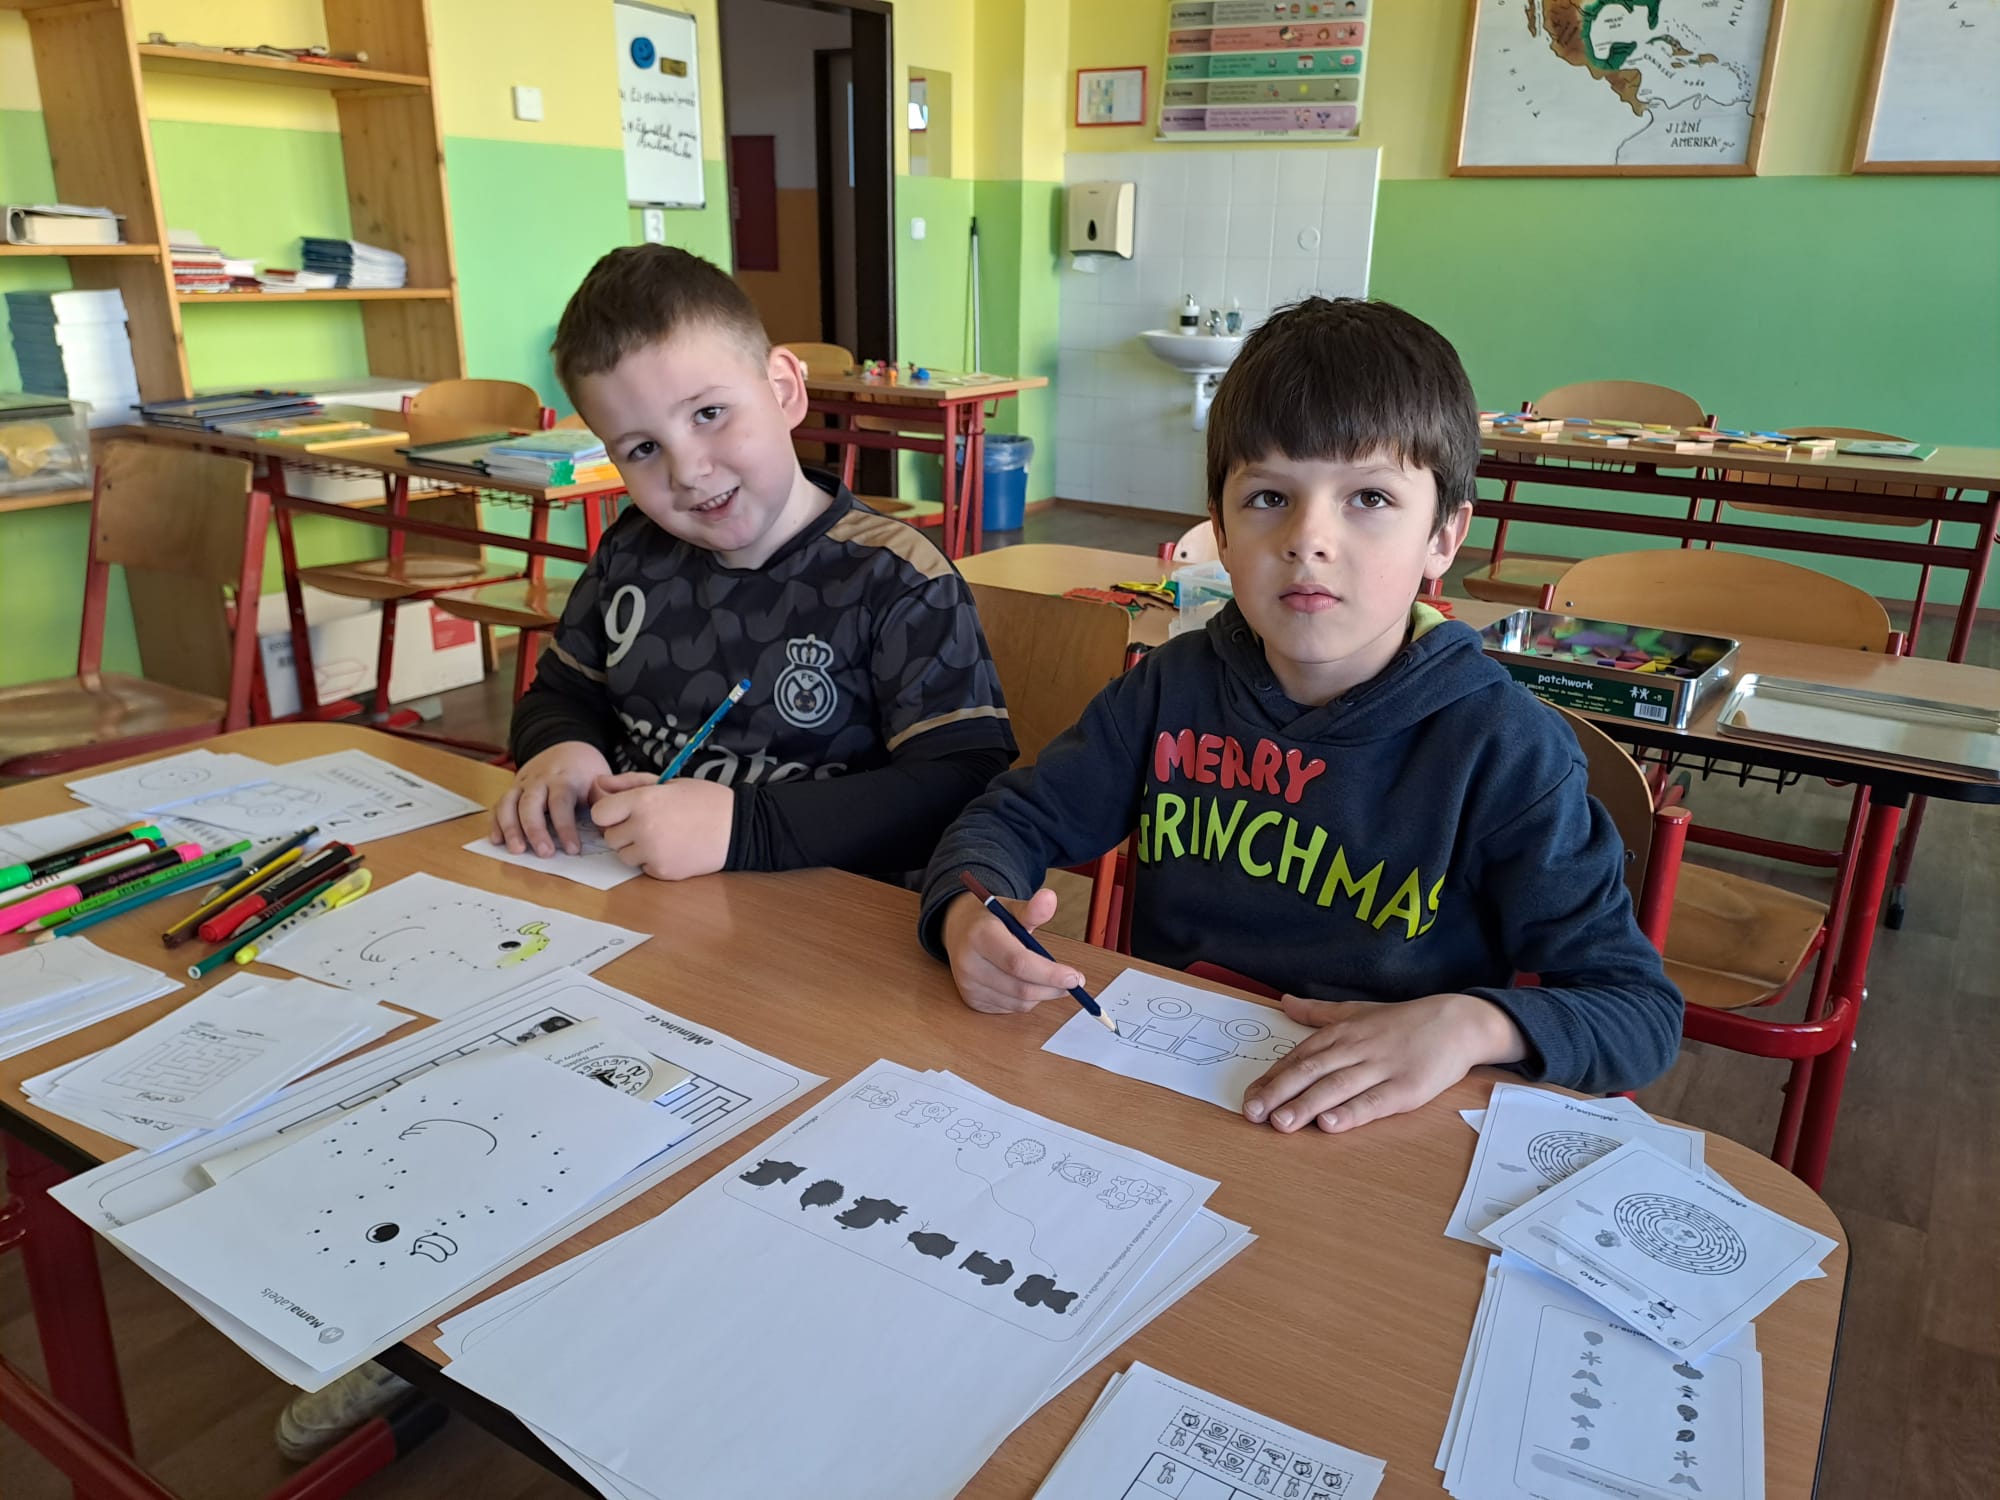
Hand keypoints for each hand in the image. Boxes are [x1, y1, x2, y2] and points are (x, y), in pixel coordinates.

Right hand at [491, 743, 612, 855]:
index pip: (561, 803)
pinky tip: (497, 841)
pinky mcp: (512, 790)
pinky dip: (495, 822)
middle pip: (531, 803)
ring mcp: (522, 784)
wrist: (569, 747)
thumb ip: (603, 802)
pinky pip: (498, 805)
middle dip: (535, 830)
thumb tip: (609, 829)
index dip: (565, 827)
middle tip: (544, 853)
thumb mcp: (600, 781)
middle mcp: (539, 780)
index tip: (573, 850)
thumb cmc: (586, 771)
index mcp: (564, 778)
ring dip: (510, 827)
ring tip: (516, 850)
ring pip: (509, 803)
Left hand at [589, 772, 734, 879]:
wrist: (738, 827)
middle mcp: (643, 827)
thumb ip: (628, 783)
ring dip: (635, 848)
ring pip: (624, 856)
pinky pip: (643, 868)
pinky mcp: (662, 871)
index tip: (623, 811)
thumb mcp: (667, 782)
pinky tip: (673, 848)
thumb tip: (597, 785)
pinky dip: (652, 861)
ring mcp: (652, 852)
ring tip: (661, 837)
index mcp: (642, 801)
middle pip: (610, 837)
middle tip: (648, 824)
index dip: (609, 812)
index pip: (599, 813)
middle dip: (623, 831)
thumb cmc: (704, 799)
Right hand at [940, 888, 1084, 1014]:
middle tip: (1074, 982)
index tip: (1075, 977)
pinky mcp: (972, 1001)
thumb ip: (1033, 909)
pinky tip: (1026, 982)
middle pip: (1021, 987)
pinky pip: (1010, 1008)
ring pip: (1019, 1002)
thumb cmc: (989, 920)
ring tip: (1048, 978)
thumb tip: (1050, 898)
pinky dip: (1026, 999)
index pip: (1018, 962)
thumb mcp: (1011, 909)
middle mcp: (969, 964)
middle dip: (1053, 988)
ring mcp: (969, 986)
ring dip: (1042, 994)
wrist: (958, 930)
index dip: (1050, 973)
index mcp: (980, 936)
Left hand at [1242, 992, 1525, 1134]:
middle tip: (1252, 1113)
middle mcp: (1356, 1048)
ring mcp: (1381, 1068)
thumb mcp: (1357, 1010)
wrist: (1458, 1022)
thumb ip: (1318, 1012)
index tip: (1248, 1097)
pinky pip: (1374, 1102)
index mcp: (1341, 1032)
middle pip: (1311, 1072)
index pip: (1299, 1057)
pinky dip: (1351, 1113)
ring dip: (1306, 1105)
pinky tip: (1330, 1124)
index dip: (1272, 1078)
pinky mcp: (1406, 1088)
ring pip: (1337, 1087)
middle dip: (1278, 1093)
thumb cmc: (1403, 1020)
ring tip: (1280, 1123)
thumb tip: (1284, 1002)